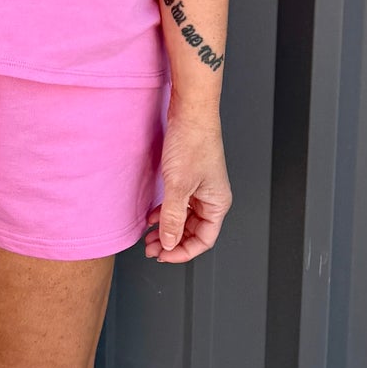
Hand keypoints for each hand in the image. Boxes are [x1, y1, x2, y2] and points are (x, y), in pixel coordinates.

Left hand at [143, 102, 231, 263]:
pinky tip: (151, 217)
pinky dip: (165, 213)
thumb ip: (173, 218)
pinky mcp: (188, 178)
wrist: (190, 112)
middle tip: (151, 249)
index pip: (204, 240)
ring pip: (184, 219)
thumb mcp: (179, 187)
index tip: (163, 256)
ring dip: (167, 229)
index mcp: (218, 203)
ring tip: (148, 238)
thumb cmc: (193, 142)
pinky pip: (178, 204)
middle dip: (172, 242)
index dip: (183, 252)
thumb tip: (170, 243)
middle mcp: (211, 198)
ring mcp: (200, 188)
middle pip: (193, 231)